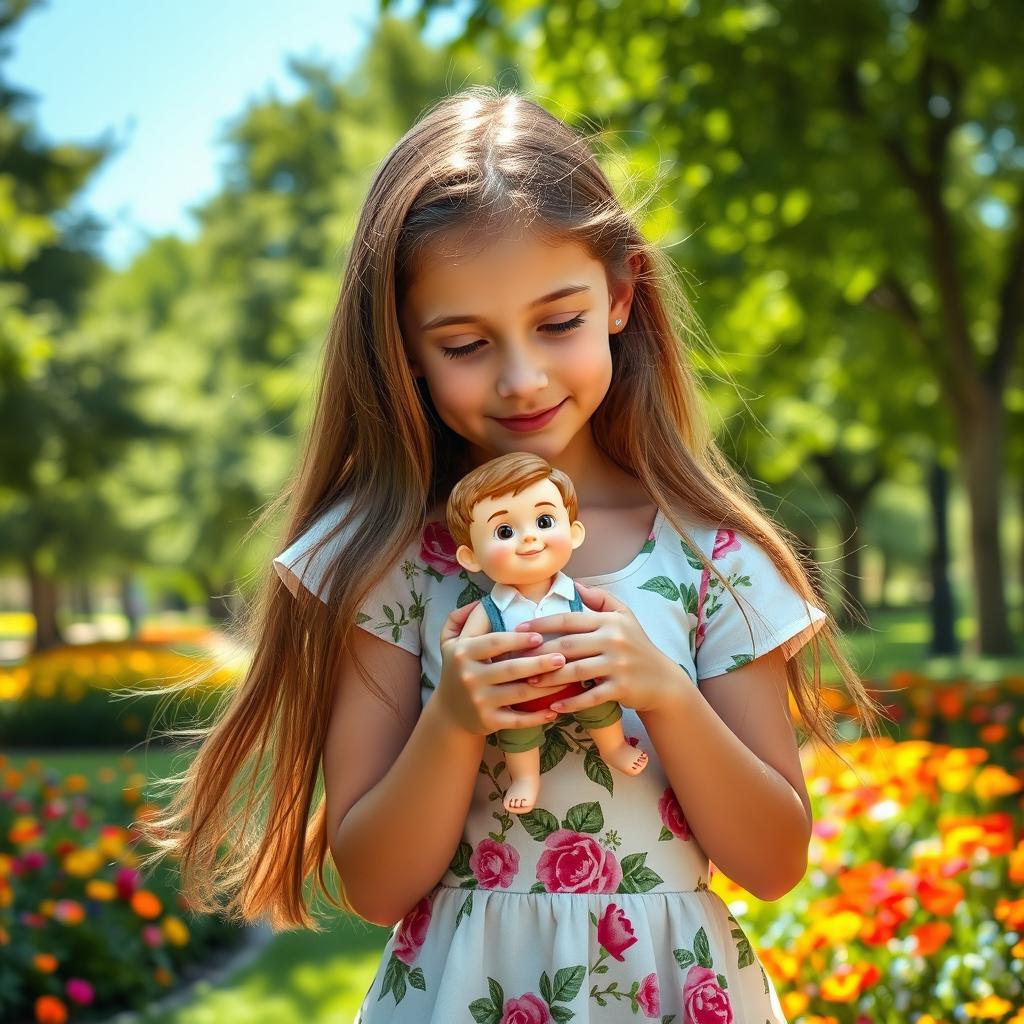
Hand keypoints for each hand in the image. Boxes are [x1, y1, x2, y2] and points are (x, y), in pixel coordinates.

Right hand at [436, 600, 567, 736]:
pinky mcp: (488, 722)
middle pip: (511, 668)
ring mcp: (479, 701)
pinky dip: (537, 718)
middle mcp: (469, 676)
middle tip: (562, 657)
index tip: (540, 636)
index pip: (494, 642)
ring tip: (567, 678)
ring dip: (546, 687)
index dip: (518, 639)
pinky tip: (554, 711)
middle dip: (539, 662)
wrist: (450, 713)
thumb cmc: (457, 669)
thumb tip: (486, 600)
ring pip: (519, 693)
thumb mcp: (450, 641)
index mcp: (463, 652)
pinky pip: (517, 720)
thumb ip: (463, 617)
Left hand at [514, 582, 689, 714]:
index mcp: (609, 621)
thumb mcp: (625, 616)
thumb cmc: (638, 646)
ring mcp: (618, 665)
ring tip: (530, 682)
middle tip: (516, 659)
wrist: (662, 680)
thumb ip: (601, 599)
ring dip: (550, 678)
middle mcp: (613, 640)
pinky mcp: (621, 688)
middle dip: (539, 652)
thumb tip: (575, 585)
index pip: (568, 619)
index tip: (518, 629)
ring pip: (576, 671)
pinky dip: (571, 702)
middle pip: (567, 645)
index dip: (541, 623)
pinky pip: (591, 696)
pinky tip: (554, 706)